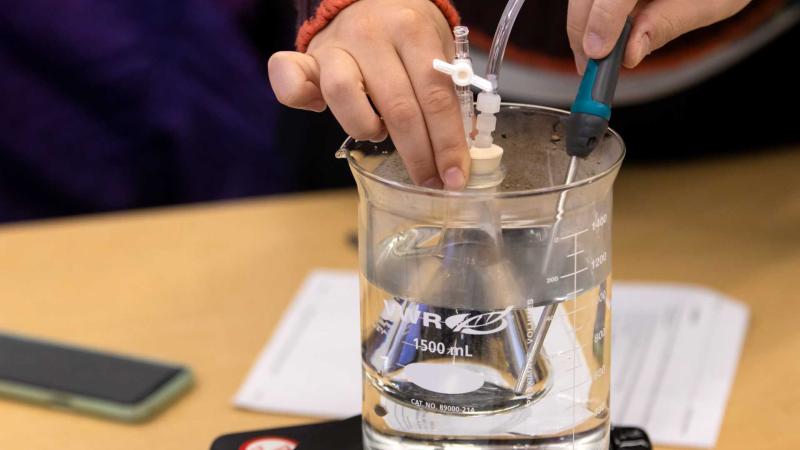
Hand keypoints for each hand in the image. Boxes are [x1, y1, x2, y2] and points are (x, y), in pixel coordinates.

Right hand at [268, 0, 468, 189]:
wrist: (372, 0)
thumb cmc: (409, 35)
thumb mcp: (438, 50)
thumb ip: (446, 93)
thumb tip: (459, 152)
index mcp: (413, 31)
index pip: (435, 96)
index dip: (447, 143)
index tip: (454, 177)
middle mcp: (372, 35)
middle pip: (398, 106)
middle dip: (418, 154)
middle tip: (429, 181)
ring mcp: (336, 45)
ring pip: (343, 94)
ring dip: (366, 127)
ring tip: (380, 134)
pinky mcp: (308, 56)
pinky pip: (289, 78)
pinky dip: (298, 98)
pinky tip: (317, 109)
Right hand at [567, 0, 751, 72]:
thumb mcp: (712, 2)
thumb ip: (669, 24)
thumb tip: (630, 54)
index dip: (602, 21)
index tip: (598, 55)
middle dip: (582, 30)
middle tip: (591, 67)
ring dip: (583, 23)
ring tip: (597, 54)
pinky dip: (591, 13)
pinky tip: (603, 33)